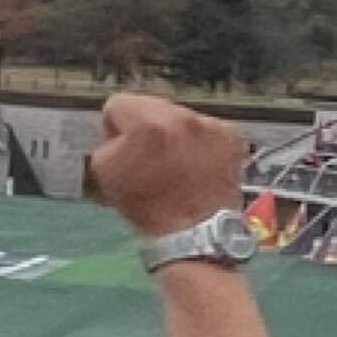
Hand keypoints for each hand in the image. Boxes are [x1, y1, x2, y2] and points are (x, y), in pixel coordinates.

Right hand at [87, 92, 247, 236]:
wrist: (195, 233)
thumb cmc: (145, 206)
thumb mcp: (104, 173)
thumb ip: (108, 142)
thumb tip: (121, 133)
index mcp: (146, 122)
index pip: (118, 103)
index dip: (115, 129)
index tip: (124, 152)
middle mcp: (182, 115)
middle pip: (152, 107)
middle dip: (148, 129)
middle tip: (151, 161)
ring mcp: (211, 124)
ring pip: (181, 118)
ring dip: (175, 135)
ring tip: (177, 166)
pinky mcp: (232, 136)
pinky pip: (207, 130)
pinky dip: (200, 144)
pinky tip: (199, 167)